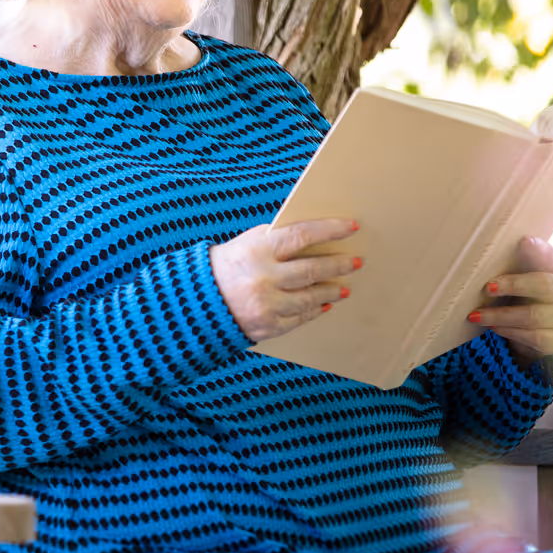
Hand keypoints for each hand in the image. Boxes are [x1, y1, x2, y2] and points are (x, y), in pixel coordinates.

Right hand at [210, 218, 360, 343]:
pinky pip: (301, 317)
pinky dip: (315, 309)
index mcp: (259, 249)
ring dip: (332, 290)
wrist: (196, 302)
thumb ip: (279, 239)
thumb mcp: (249, 243)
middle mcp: (264, 277)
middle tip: (356, 261)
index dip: (331, 230)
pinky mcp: (268, 326)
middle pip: (313, 269)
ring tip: (344, 286)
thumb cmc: (229, 265)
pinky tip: (324, 304)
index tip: (351, 227)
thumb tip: (318, 235)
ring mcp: (267, 304)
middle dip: (339, 265)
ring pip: (312, 297)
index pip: (303, 235)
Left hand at [469, 236, 552, 361]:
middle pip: (545, 286)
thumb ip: (518, 263)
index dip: (540, 250)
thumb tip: (482, 252)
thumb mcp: (530, 275)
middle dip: (514, 285)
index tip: (524, 241)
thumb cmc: (534, 293)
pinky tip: (493, 327)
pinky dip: (509, 331)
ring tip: (475, 315)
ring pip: (532, 316)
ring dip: (500, 315)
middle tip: (488, 287)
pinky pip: (532, 336)